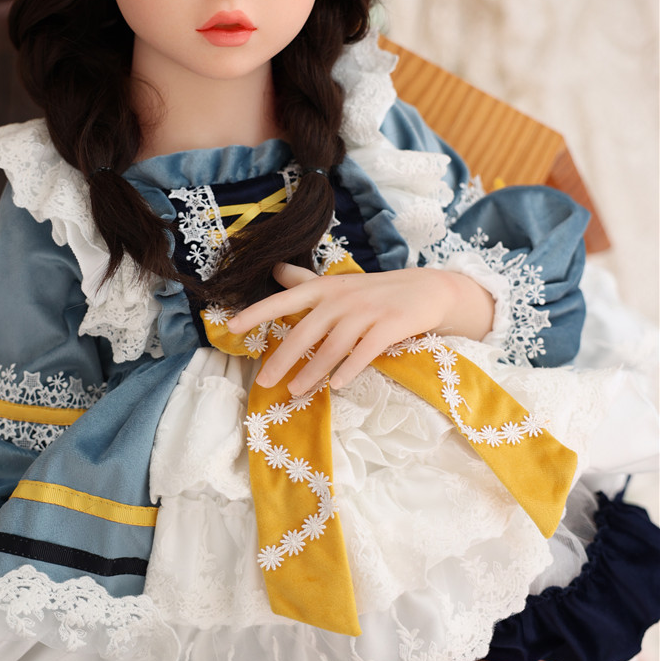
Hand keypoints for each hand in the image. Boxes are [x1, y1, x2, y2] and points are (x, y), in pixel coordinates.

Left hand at [227, 263, 494, 394]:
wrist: (428, 290)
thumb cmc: (376, 291)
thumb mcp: (339, 283)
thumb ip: (305, 281)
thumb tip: (274, 269)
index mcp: (325, 287)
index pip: (285, 300)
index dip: (258, 312)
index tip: (233, 326)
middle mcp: (342, 297)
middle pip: (305, 331)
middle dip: (282, 359)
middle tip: (264, 382)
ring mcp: (367, 311)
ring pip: (332, 346)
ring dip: (312, 372)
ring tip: (296, 391)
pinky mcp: (390, 325)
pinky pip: (364, 351)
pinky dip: (348, 369)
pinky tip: (335, 385)